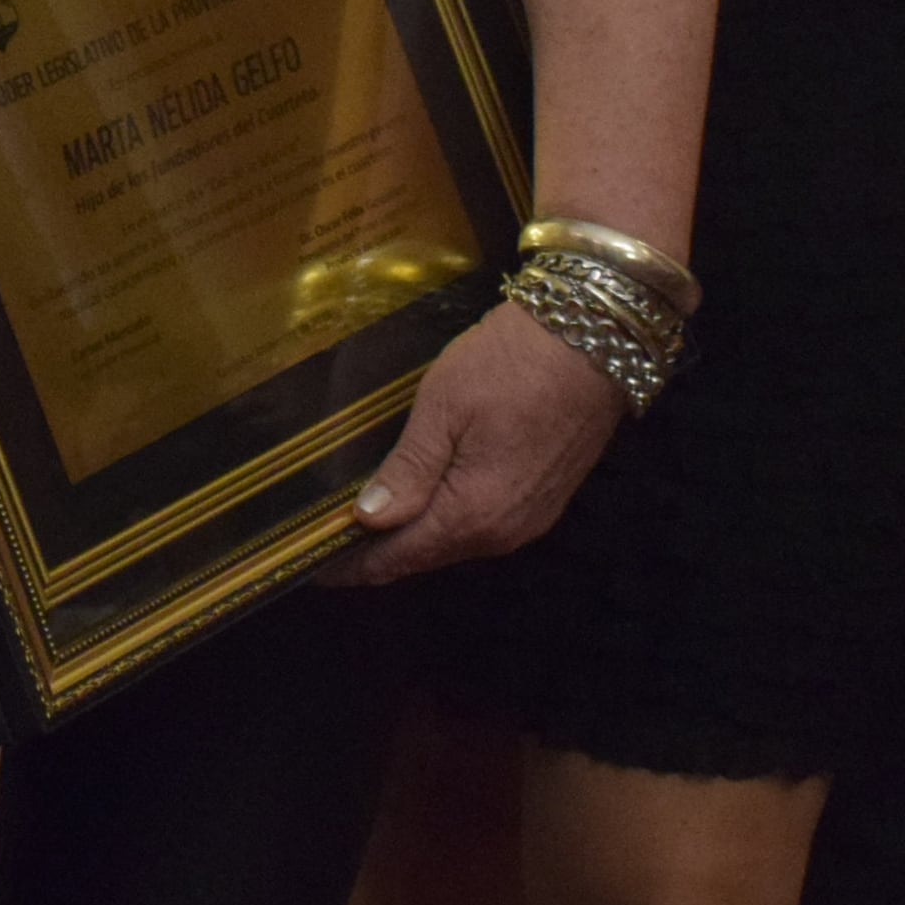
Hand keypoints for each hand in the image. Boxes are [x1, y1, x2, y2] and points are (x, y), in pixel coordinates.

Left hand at [323, 299, 625, 582]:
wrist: (594, 339)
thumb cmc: (510, 365)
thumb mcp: (444, 407)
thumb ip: (408, 470)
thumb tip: (368, 519)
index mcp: (472, 515)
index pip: (396, 557)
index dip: (349, 565)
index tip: (309, 565)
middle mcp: (503, 532)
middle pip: (425, 555)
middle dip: (375, 553)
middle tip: (324, 538)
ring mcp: (529, 520)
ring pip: (454, 542)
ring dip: (411, 537)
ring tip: (362, 524)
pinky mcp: (544, 500)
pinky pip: (481, 524)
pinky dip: (444, 521)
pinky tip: (420, 503)